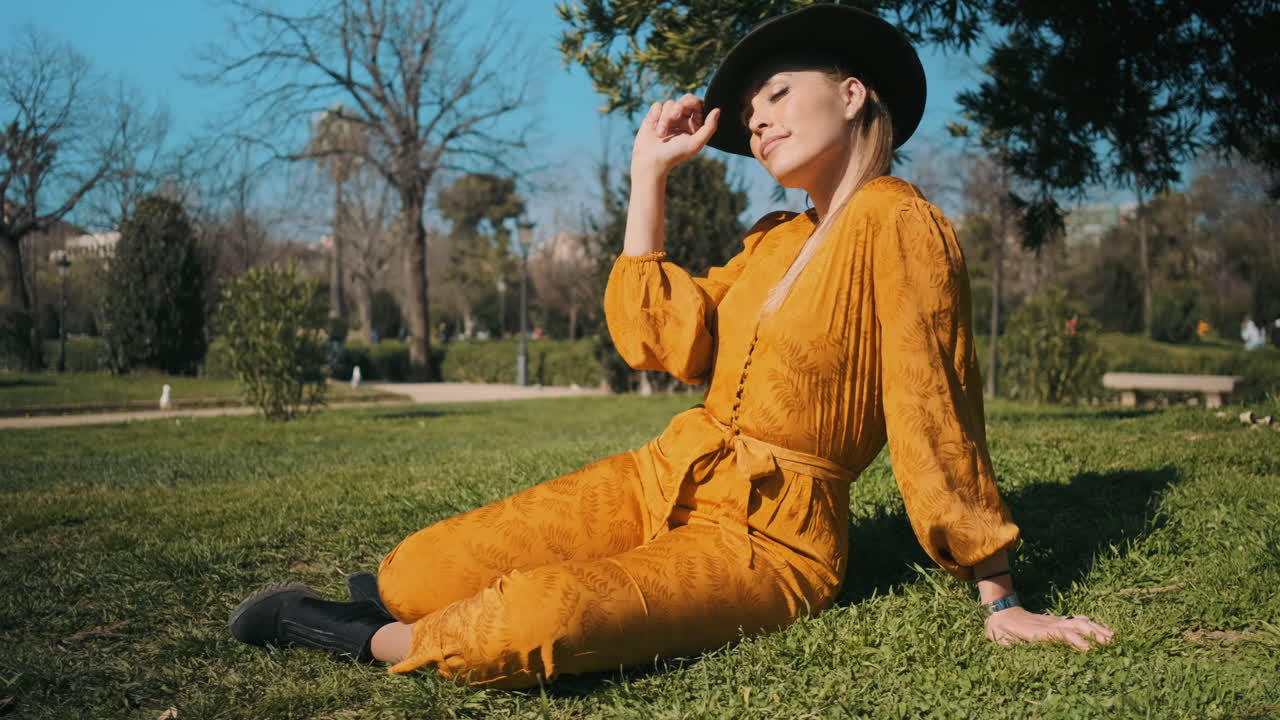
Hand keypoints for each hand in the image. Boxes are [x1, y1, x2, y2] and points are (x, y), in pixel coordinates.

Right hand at [631, 94, 719, 181]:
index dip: (693, 103)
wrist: (651, 160)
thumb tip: (718, 110)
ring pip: (670, 103)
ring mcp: (668, 116)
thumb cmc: (674, 154)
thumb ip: (709, 127)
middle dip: (680, 106)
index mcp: (694, 124)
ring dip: (665, 119)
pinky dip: (656, 116)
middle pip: (685, 99)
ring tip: (661, 135)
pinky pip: (657, 105)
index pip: (698, 104)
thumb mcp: (695, 143)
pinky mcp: (655, 115)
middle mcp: (682, 119)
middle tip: (675, 116)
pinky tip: (654, 128)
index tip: (688, 110)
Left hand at [985, 607, 1114, 649]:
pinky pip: (1076, 621)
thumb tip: (1014, 647)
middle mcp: (1050, 624)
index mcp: (1038, 631)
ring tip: (1112, 637)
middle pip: (1075, 627)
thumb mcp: (1003, 639)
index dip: (1075, 641)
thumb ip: (1010, 644)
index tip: (1089, 649)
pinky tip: (1102, 629)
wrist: (1000, 611)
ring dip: (1096, 629)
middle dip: (1093, 634)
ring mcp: (1054, 621)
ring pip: (1079, 623)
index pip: (1061, 635)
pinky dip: (1090, 624)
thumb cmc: (1000, 631)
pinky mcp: (1056, 621)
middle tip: (1110, 643)